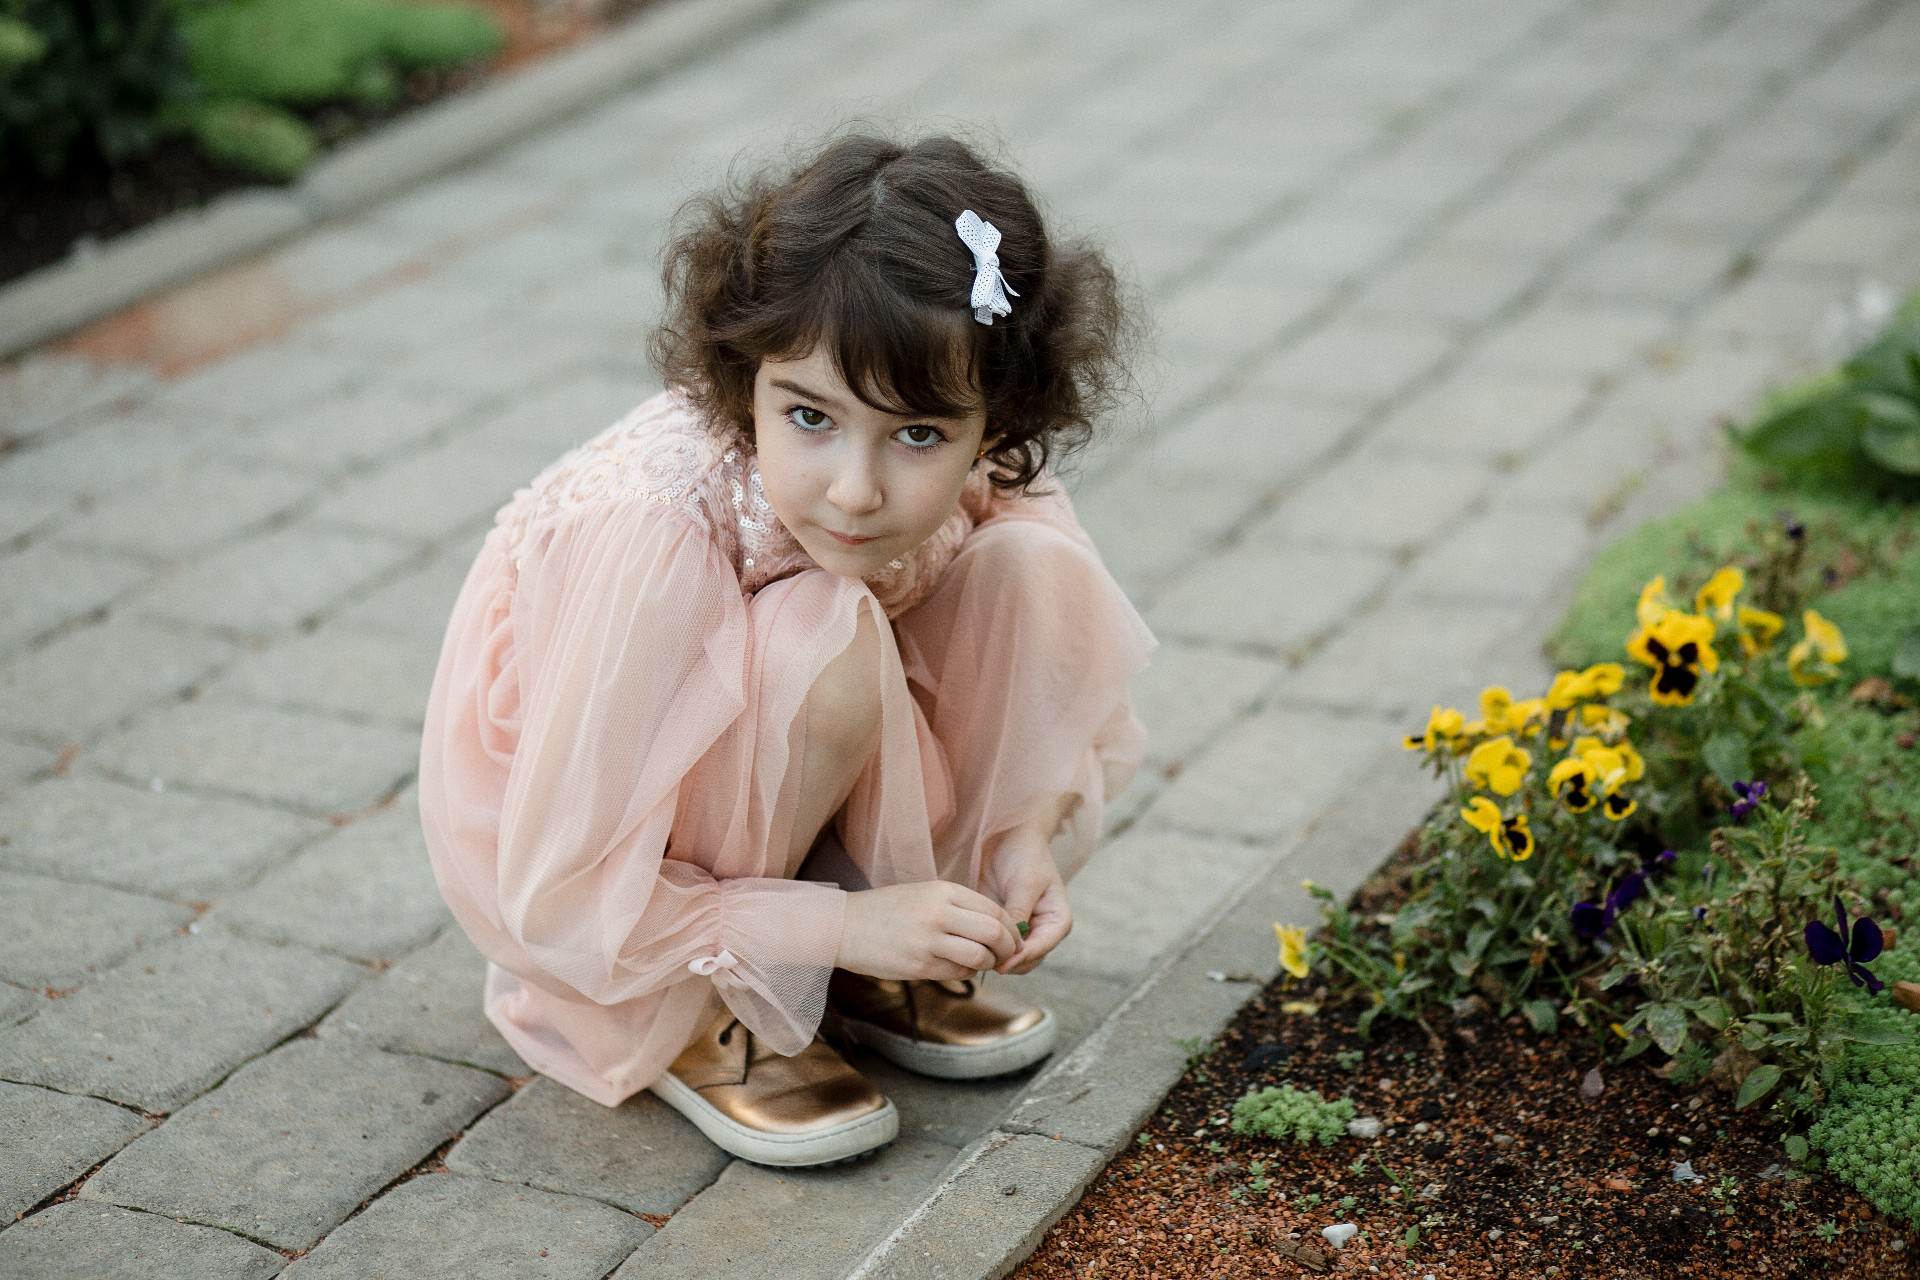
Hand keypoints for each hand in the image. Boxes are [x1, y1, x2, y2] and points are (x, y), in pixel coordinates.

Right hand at [836, 881, 1020, 980]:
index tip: (1012, 938)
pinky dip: (966, 973)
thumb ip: (958, 907)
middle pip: (993, 933)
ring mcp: (929, 940)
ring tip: (984, 964)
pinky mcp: (919, 965)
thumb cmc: (886, 910)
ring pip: (979, 956)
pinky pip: (958, 973)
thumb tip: (995, 926)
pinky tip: (958, 968)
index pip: (994, 909)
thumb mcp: (924, 894)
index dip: (1010, 928)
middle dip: (1007, 948)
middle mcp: (939, 913)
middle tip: (1005, 955)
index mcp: (943, 891)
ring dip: (988, 964)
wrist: (843, 926)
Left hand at [982, 824, 1071, 975]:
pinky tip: (971, 946)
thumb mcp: (1025, 883)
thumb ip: (1019, 913)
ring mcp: (1023, 930)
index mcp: (1057, 919)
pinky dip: (987, 949)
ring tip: (976, 953)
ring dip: (997, 958)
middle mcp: (1043, 930)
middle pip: (1029, 959)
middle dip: (1010, 962)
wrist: (1007, 837)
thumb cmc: (1024, 855)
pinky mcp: (1004, 927)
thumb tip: (1012, 944)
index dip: (1023, 957)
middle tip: (984, 961)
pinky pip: (996, 946)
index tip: (1002, 964)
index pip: (1044, 946)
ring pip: (1013, 958)